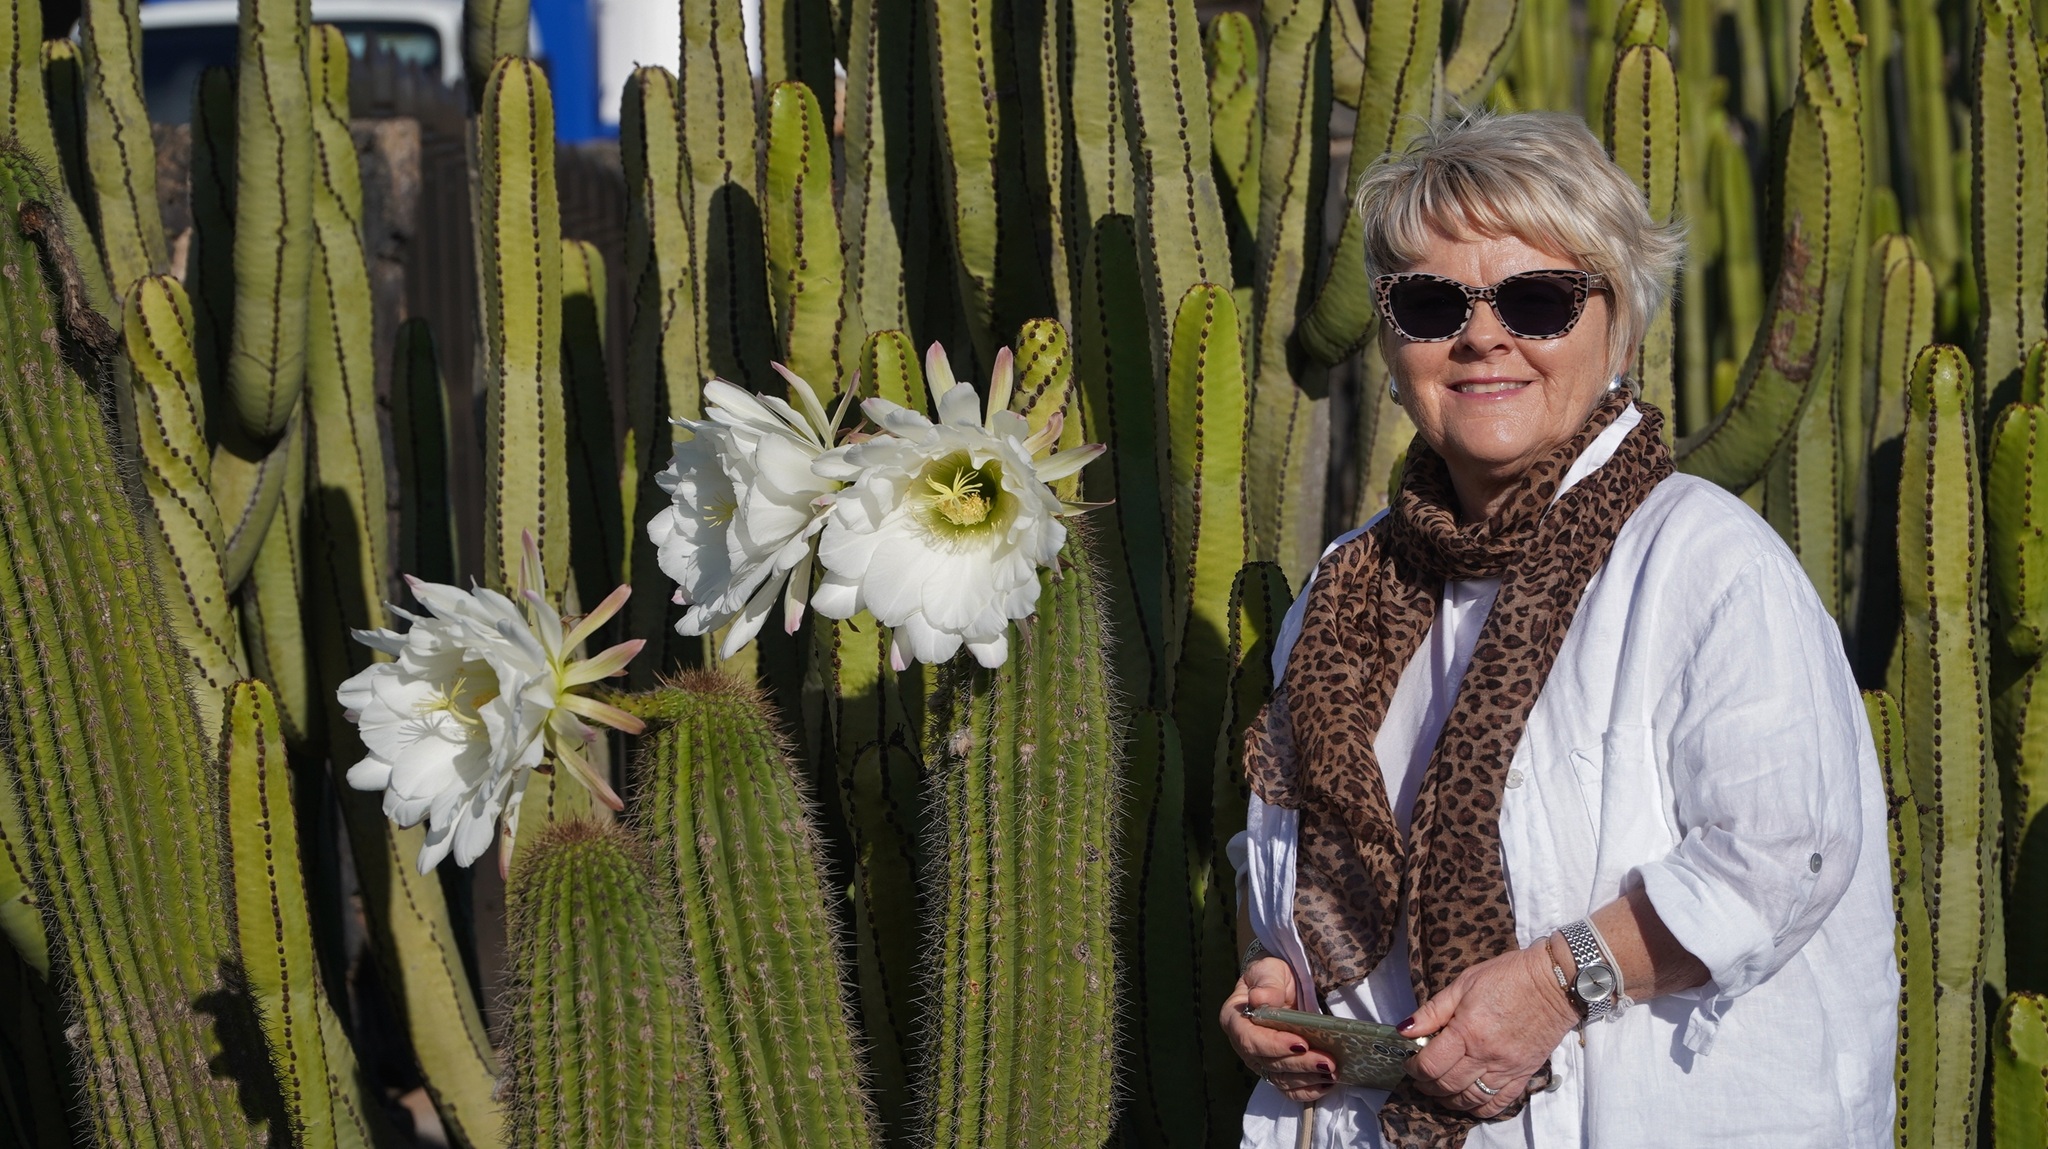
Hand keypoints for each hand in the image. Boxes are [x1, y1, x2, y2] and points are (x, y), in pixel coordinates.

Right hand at [1219, 956, 1338, 1102]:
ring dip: (1308, 1078)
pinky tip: (1326, 1084)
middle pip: (1270, 1063)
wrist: (1279, 986)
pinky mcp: (1277, 1071)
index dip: (1274, 1045)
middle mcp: (1244, 1046)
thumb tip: (1259, 998)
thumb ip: (1266, 984)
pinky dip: (1308, 1090)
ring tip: (1332, 1071)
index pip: (1250, 1040)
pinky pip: (1289, 1089)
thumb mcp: (1268, 971)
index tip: (1301, 1043)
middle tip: (1328, 1062)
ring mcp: (1261, 1061)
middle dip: (1301, 1064)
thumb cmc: (1270, 976)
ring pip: (1281, 1079)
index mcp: (1235, 1019)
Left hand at [1396, 942, 1578, 1118]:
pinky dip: (1480, 1109)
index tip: (1410, 1063)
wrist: (1553, 983)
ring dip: (1450, 1100)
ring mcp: (1507, 1069)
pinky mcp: (1524, 1075)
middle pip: (1448, 1086)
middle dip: (1428, 1086)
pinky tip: (1469, 1102)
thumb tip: (1404, 1029)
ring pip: (1471, 1099)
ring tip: (1440, 1091)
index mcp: (1467, 1031)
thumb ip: (1433, 1011)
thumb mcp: (1464, 983)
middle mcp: (1486, 1055)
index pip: (1431, 1065)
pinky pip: (1499, 1103)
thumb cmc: (1507, 977)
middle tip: (1421, 1078)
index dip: (1414, 1068)